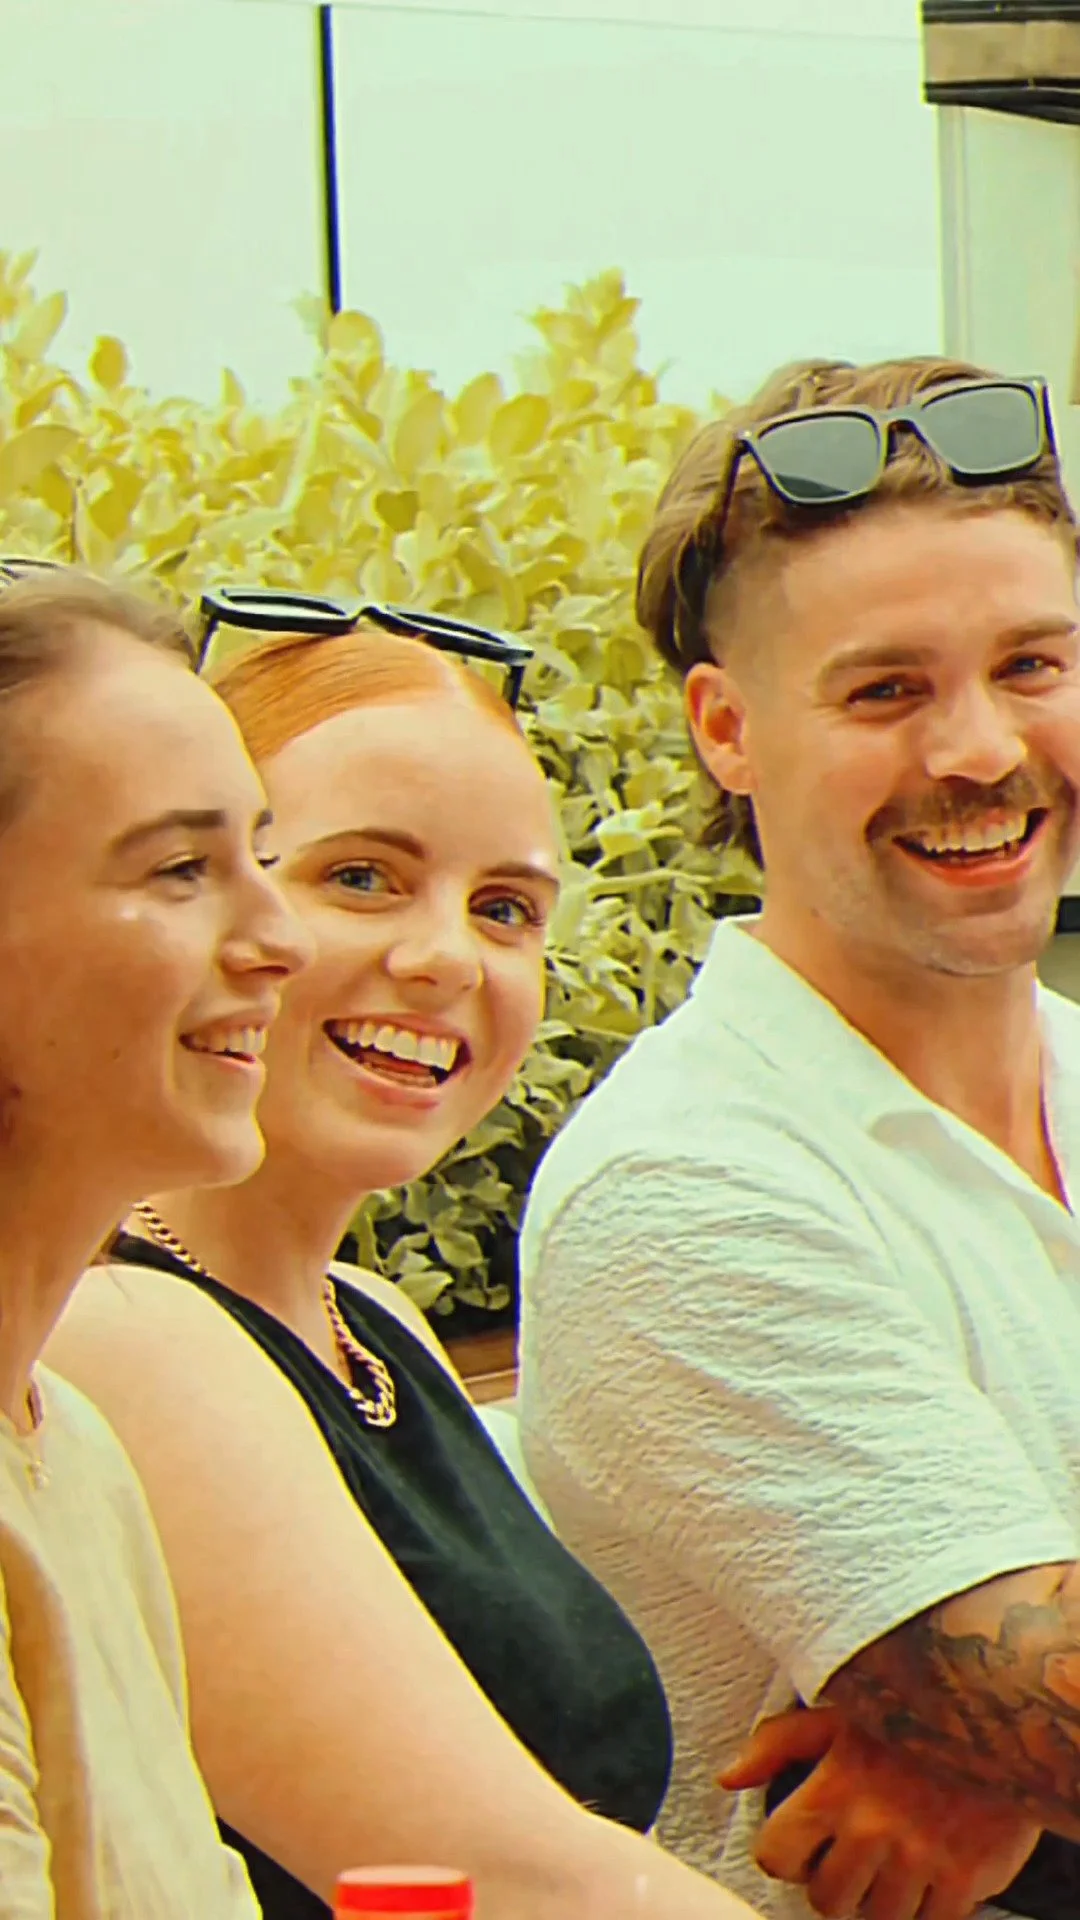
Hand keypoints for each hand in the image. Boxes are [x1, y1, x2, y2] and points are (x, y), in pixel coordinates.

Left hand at [719, 1708, 1039, 1919]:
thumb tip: (729, 1778)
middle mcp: (873, 1829)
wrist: (1001, 1717)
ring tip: (889, 1867)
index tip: (802, 1848)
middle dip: (833, 1883)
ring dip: (879, 1899)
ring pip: (876, 1919)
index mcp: (833, 1787)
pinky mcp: (965, 1879)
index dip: (785, 1856)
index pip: (775, 1857)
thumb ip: (777, 1744)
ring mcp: (920, 1858)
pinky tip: (926, 1877)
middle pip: (826, 1899)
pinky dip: (925, 1909)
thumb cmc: (910, 1714)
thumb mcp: (837, 1713)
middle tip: (851, 1860)